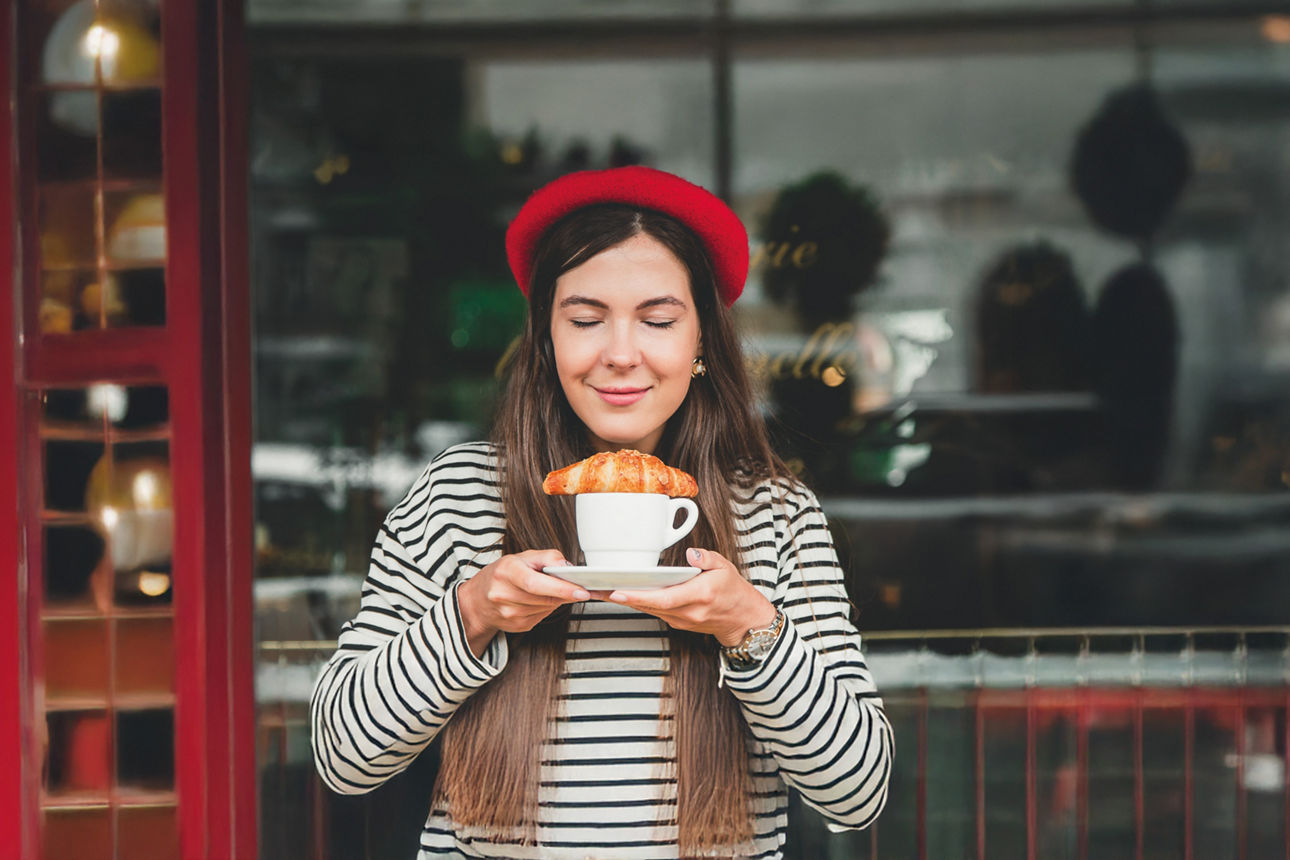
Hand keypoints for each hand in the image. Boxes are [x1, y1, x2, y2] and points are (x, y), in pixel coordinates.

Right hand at [457, 549, 589, 656]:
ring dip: (556, 599)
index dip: (561, 588)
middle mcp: (504, 595)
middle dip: (566, 593)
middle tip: (581, 589)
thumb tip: (568, 567)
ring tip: (550, 589)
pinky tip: (539, 600)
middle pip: (546, 598)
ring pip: (547, 608)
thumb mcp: (522, 557)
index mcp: (506, 572)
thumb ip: (547, 557)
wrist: (478, 601)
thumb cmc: (502, 575)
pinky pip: (543, 616)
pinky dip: (547, 607)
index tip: (583, 591)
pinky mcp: (517, 626)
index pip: (536, 583)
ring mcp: (509, 614)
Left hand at [606, 547, 776, 646]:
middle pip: (648, 605)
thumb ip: (707, 558)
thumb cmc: (735, 593)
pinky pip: (653, 612)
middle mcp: (688, 612)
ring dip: (625, 601)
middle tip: (595, 589)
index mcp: (700, 596)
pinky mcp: (677, 622)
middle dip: (621, 597)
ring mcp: (681, 620)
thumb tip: (691, 553)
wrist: (743, 621)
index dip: (638, 596)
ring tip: (601, 589)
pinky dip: (637, 603)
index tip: (617, 591)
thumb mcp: (726, 568)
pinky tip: (622, 593)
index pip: (664, 598)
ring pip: (648, 609)